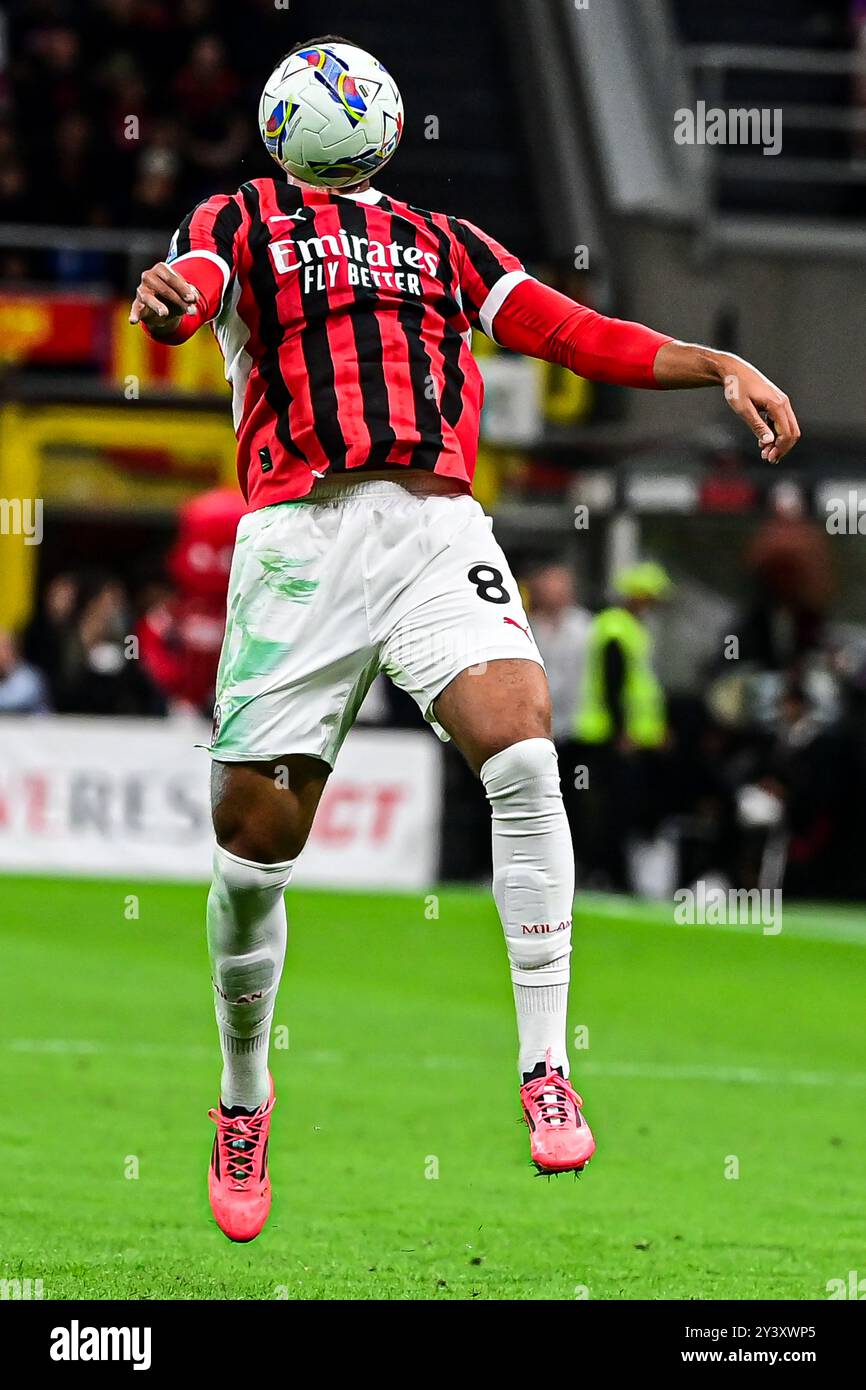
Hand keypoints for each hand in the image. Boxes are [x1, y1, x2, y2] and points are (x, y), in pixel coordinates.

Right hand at [129, 262, 198, 329]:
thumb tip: (194, 298)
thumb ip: (190, 294)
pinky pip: (135, 309)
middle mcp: (148, 276)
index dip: (183, 289)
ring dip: (158, 306)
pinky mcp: (137, 304)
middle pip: (164, 288)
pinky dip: (134, 314)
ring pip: (149, 298)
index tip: (193, 300)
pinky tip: (133, 320)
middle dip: (178, 300)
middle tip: (192, 312)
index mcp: (161, 269)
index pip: (172, 278)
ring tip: (164, 313)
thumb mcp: (185, 295)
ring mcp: (141, 290)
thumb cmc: (175, 296)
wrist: (164, 309)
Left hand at [653, 342, 800, 462]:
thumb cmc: (736, 388)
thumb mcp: (743, 410)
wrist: (733, 371)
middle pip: (792, 432)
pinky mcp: (776, 403)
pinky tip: (763, 440)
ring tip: (764, 452)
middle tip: (768, 459)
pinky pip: (781, 422)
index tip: (768, 458)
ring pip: (788, 427)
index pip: (787, 433)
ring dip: (778, 441)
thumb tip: (769, 442)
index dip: (780, 448)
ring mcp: (781, 402)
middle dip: (782, 447)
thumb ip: (757, 426)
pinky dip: (775, 433)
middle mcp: (783, 403)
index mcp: (777, 405)